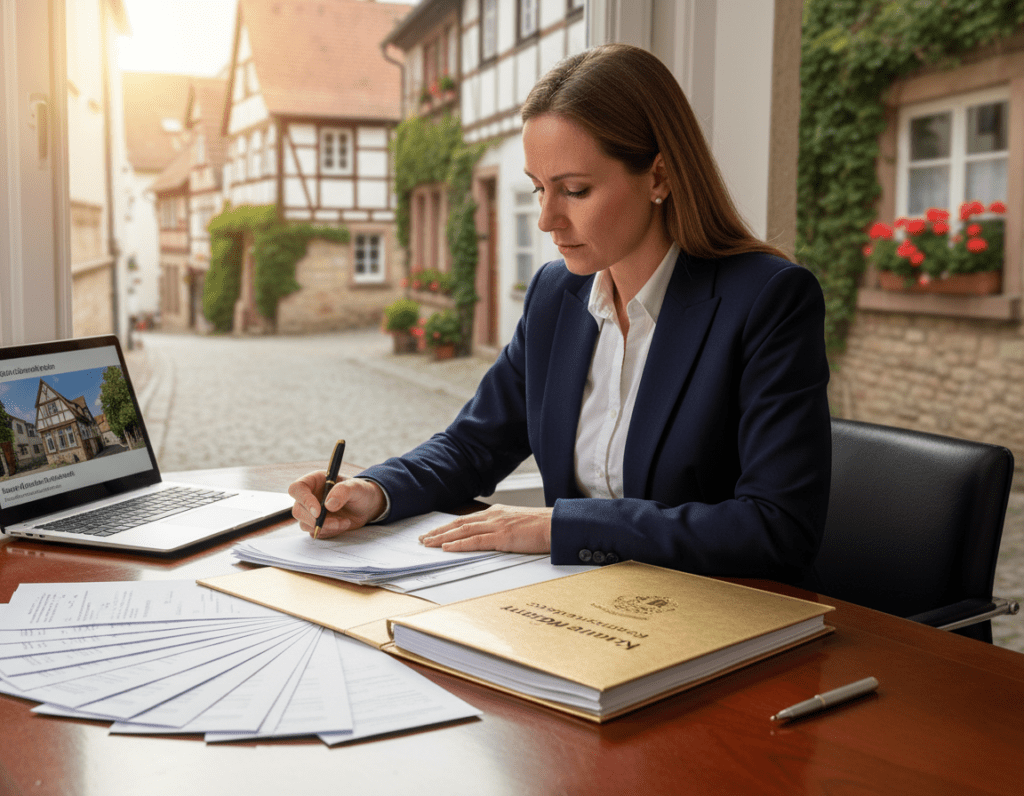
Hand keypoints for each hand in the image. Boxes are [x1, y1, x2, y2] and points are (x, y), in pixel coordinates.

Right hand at [288, 472, 386, 538]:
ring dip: (325, 527)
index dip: (304, 500)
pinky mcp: (316, 524)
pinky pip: (315, 533)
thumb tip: (328, 505)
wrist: (366, 506)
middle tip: (337, 522)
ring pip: (305, 524)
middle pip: (297, 510)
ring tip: (345, 522)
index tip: (318, 511)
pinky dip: (329, 532)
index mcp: (314, 481)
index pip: (297, 488)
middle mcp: (309, 496)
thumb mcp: (356, 487)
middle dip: (315, 520)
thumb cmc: (360, 491)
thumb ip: (343, 491)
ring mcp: (311, 512)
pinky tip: (342, 525)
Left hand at [418, 504, 552, 553]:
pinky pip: (476, 541)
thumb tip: (491, 539)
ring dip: (442, 538)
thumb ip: (503, 529)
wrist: (558, 525)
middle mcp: (494, 516)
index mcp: (497, 513)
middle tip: (423, 539)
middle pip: (459, 523)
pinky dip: (459, 544)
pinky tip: (447, 548)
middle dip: (439, 531)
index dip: (448, 526)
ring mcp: (497, 525)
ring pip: (462, 531)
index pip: (466, 520)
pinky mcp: (503, 537)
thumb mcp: (519, 525)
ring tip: (428, 544)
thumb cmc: (543, 527)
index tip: (435, 532)